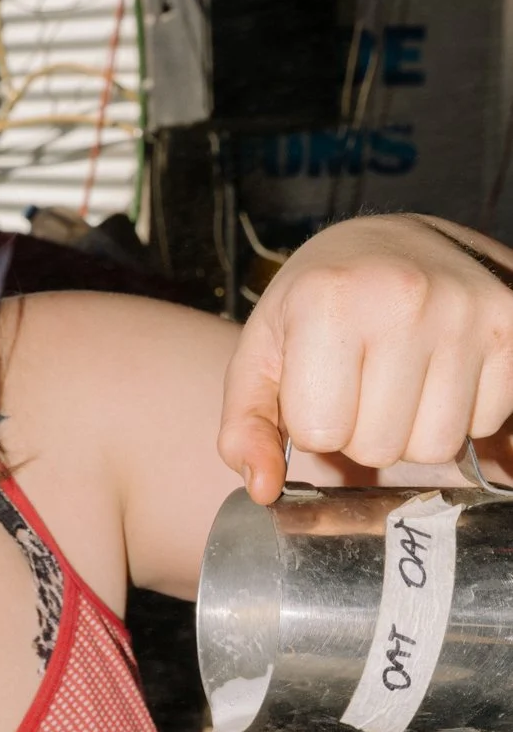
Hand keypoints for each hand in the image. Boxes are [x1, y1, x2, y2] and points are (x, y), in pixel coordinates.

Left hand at [218, 215, 512, 502]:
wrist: (387, 242)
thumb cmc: (314, 306)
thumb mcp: (260, 356)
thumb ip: (245, 427)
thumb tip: (264, 489)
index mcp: (327, 301)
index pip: (321, 433)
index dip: (315, 425)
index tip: (320, 384)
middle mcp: (404, 297)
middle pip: (382, 447)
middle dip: (364, 432)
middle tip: (362, 382)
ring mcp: (467, 308)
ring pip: (437, 446)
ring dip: (414, 431)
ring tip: (401, 380)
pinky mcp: (512, 323)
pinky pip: (485, 423)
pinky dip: (461, 413)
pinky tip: (441, 372)